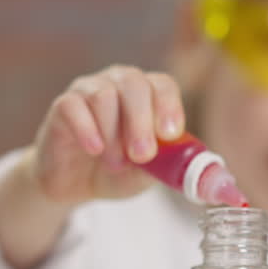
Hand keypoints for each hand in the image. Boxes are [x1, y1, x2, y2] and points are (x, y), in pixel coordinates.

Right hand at [27, 64, 185, 206]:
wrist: (74, 185)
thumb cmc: (116, 172)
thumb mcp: (147, 175)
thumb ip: (170, 168)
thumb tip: (205, 178)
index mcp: (147, 95)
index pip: (163, 85)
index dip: (168, 106)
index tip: (170, 134)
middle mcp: (118, 84)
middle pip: (134, 83)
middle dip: (141, 121)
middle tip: (142, 155)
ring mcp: (89, 91)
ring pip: (104, 95)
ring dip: (113, 134)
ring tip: (114, 163)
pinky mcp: (62, 105)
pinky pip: (74, 106)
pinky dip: (87, 129)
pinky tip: (94, 149)